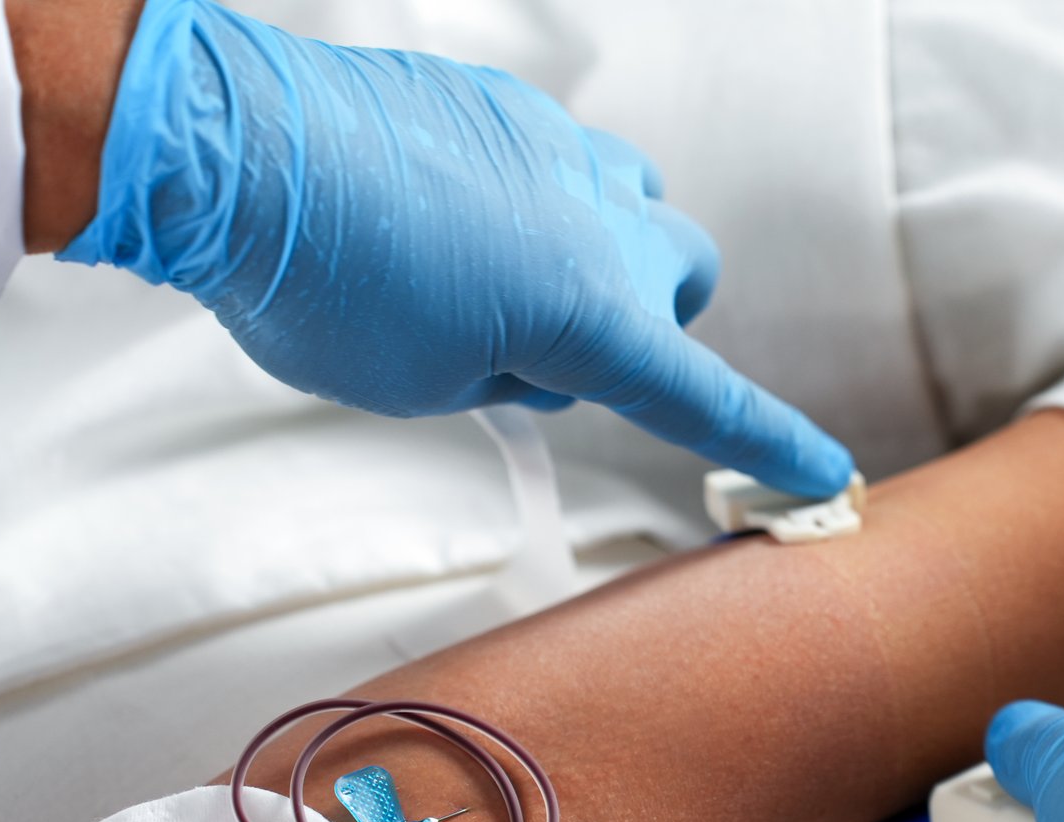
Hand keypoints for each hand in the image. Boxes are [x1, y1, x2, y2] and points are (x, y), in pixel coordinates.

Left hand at [56, 0, 852, 496]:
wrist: (236, 151)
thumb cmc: (319, 284)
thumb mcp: (423, 384)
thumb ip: (510, 375)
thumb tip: (529, 342)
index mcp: (592, 315)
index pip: (706, 398)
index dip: (771, 443)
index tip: (827, 475)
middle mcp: (601, 223)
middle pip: (686, 272)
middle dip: (647, 314)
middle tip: (556, 345)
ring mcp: (559, 149)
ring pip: (633, 201)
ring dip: (598, 246)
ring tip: (501, 271)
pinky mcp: (508, 104)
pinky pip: (559, 156)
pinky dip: (533, 195)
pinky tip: (450, 208)